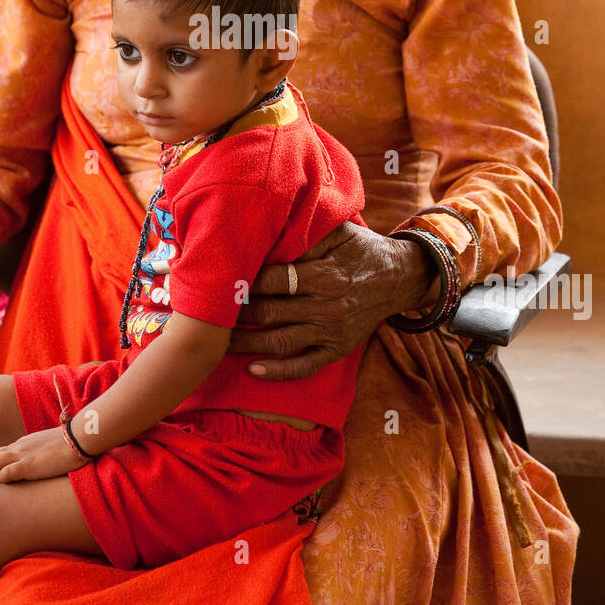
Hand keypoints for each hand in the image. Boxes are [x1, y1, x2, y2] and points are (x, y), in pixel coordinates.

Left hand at [0, 426, 84, 483]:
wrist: (78, 438)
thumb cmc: (70, 444)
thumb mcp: (51, 447)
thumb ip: (43, 454)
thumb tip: (46, 464)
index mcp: (25, 444)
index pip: (2, 453)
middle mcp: (19, 448)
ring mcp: (22, 455)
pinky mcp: (27, 466)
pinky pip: (5, 473)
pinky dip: (1, 479)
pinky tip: (4, 487)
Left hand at [228, 222, 431, 380]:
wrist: (399, 278)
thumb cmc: (362, 249)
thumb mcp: (339, 233)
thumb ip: (306, 236)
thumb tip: (269, 234)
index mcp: (324, 275)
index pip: (274, 280)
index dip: (245, 281)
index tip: (219, 280)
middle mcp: (326, 306)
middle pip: (271, 312)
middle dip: (236, 314)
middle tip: (206, 313)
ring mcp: (331, 331)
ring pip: (281, 341)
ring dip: (246, 345)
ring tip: (216, 344)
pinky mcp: (336, 349)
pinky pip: (305, 365)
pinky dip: (278, 371)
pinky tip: (252, 370)